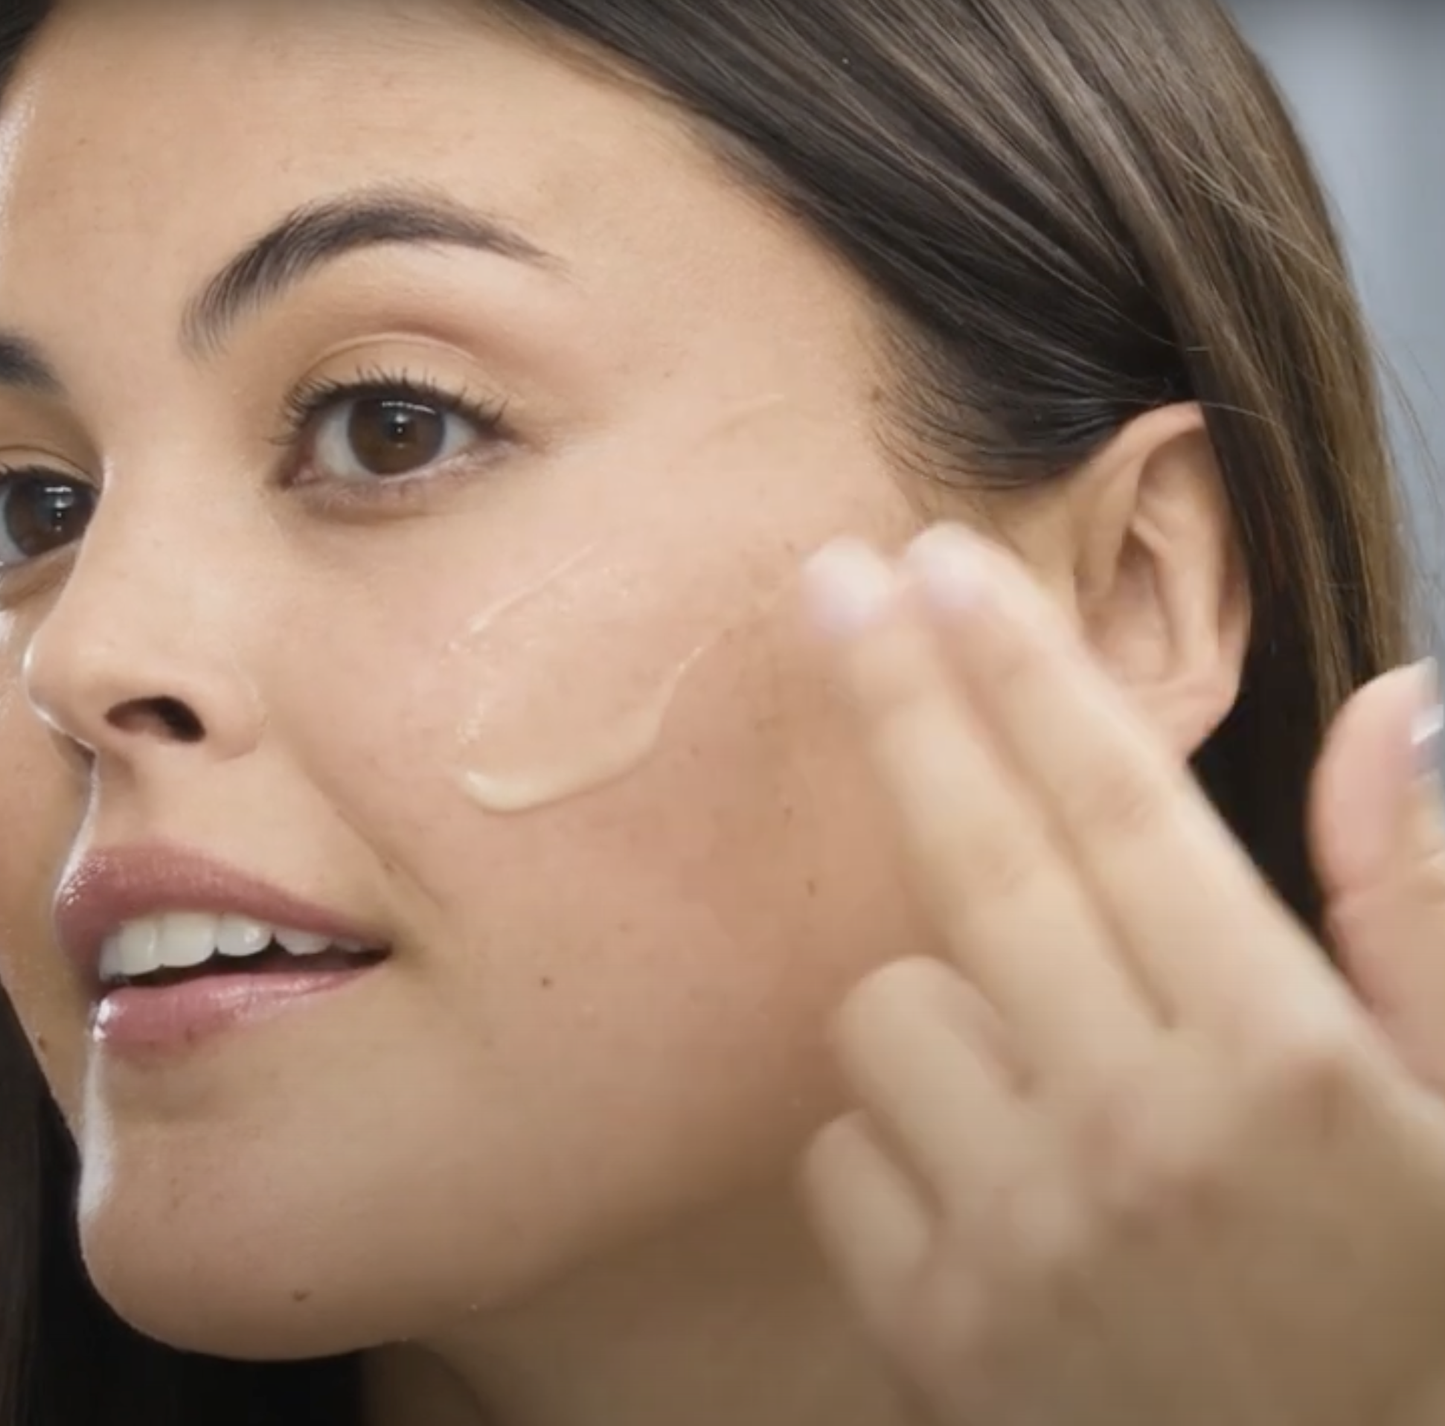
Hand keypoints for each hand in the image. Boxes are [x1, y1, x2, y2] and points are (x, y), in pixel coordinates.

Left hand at [794, 524, 1444, 1425]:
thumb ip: (1425, 909)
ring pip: (889, 1010)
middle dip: (899, 697)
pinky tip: (1005, 1203)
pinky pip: (843, 1152)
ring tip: (1059, 1094)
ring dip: (948, 1010)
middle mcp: (1139, 1133)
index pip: (1122, 811)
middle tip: (828, 578)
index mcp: (1284, 1060)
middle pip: (973, 859)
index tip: (941, 562)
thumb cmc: (1417, 1324)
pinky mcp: (928, 1328)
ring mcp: (1020, 1235)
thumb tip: (1398, 704)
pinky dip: (902, 1148)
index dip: (1023, 671)